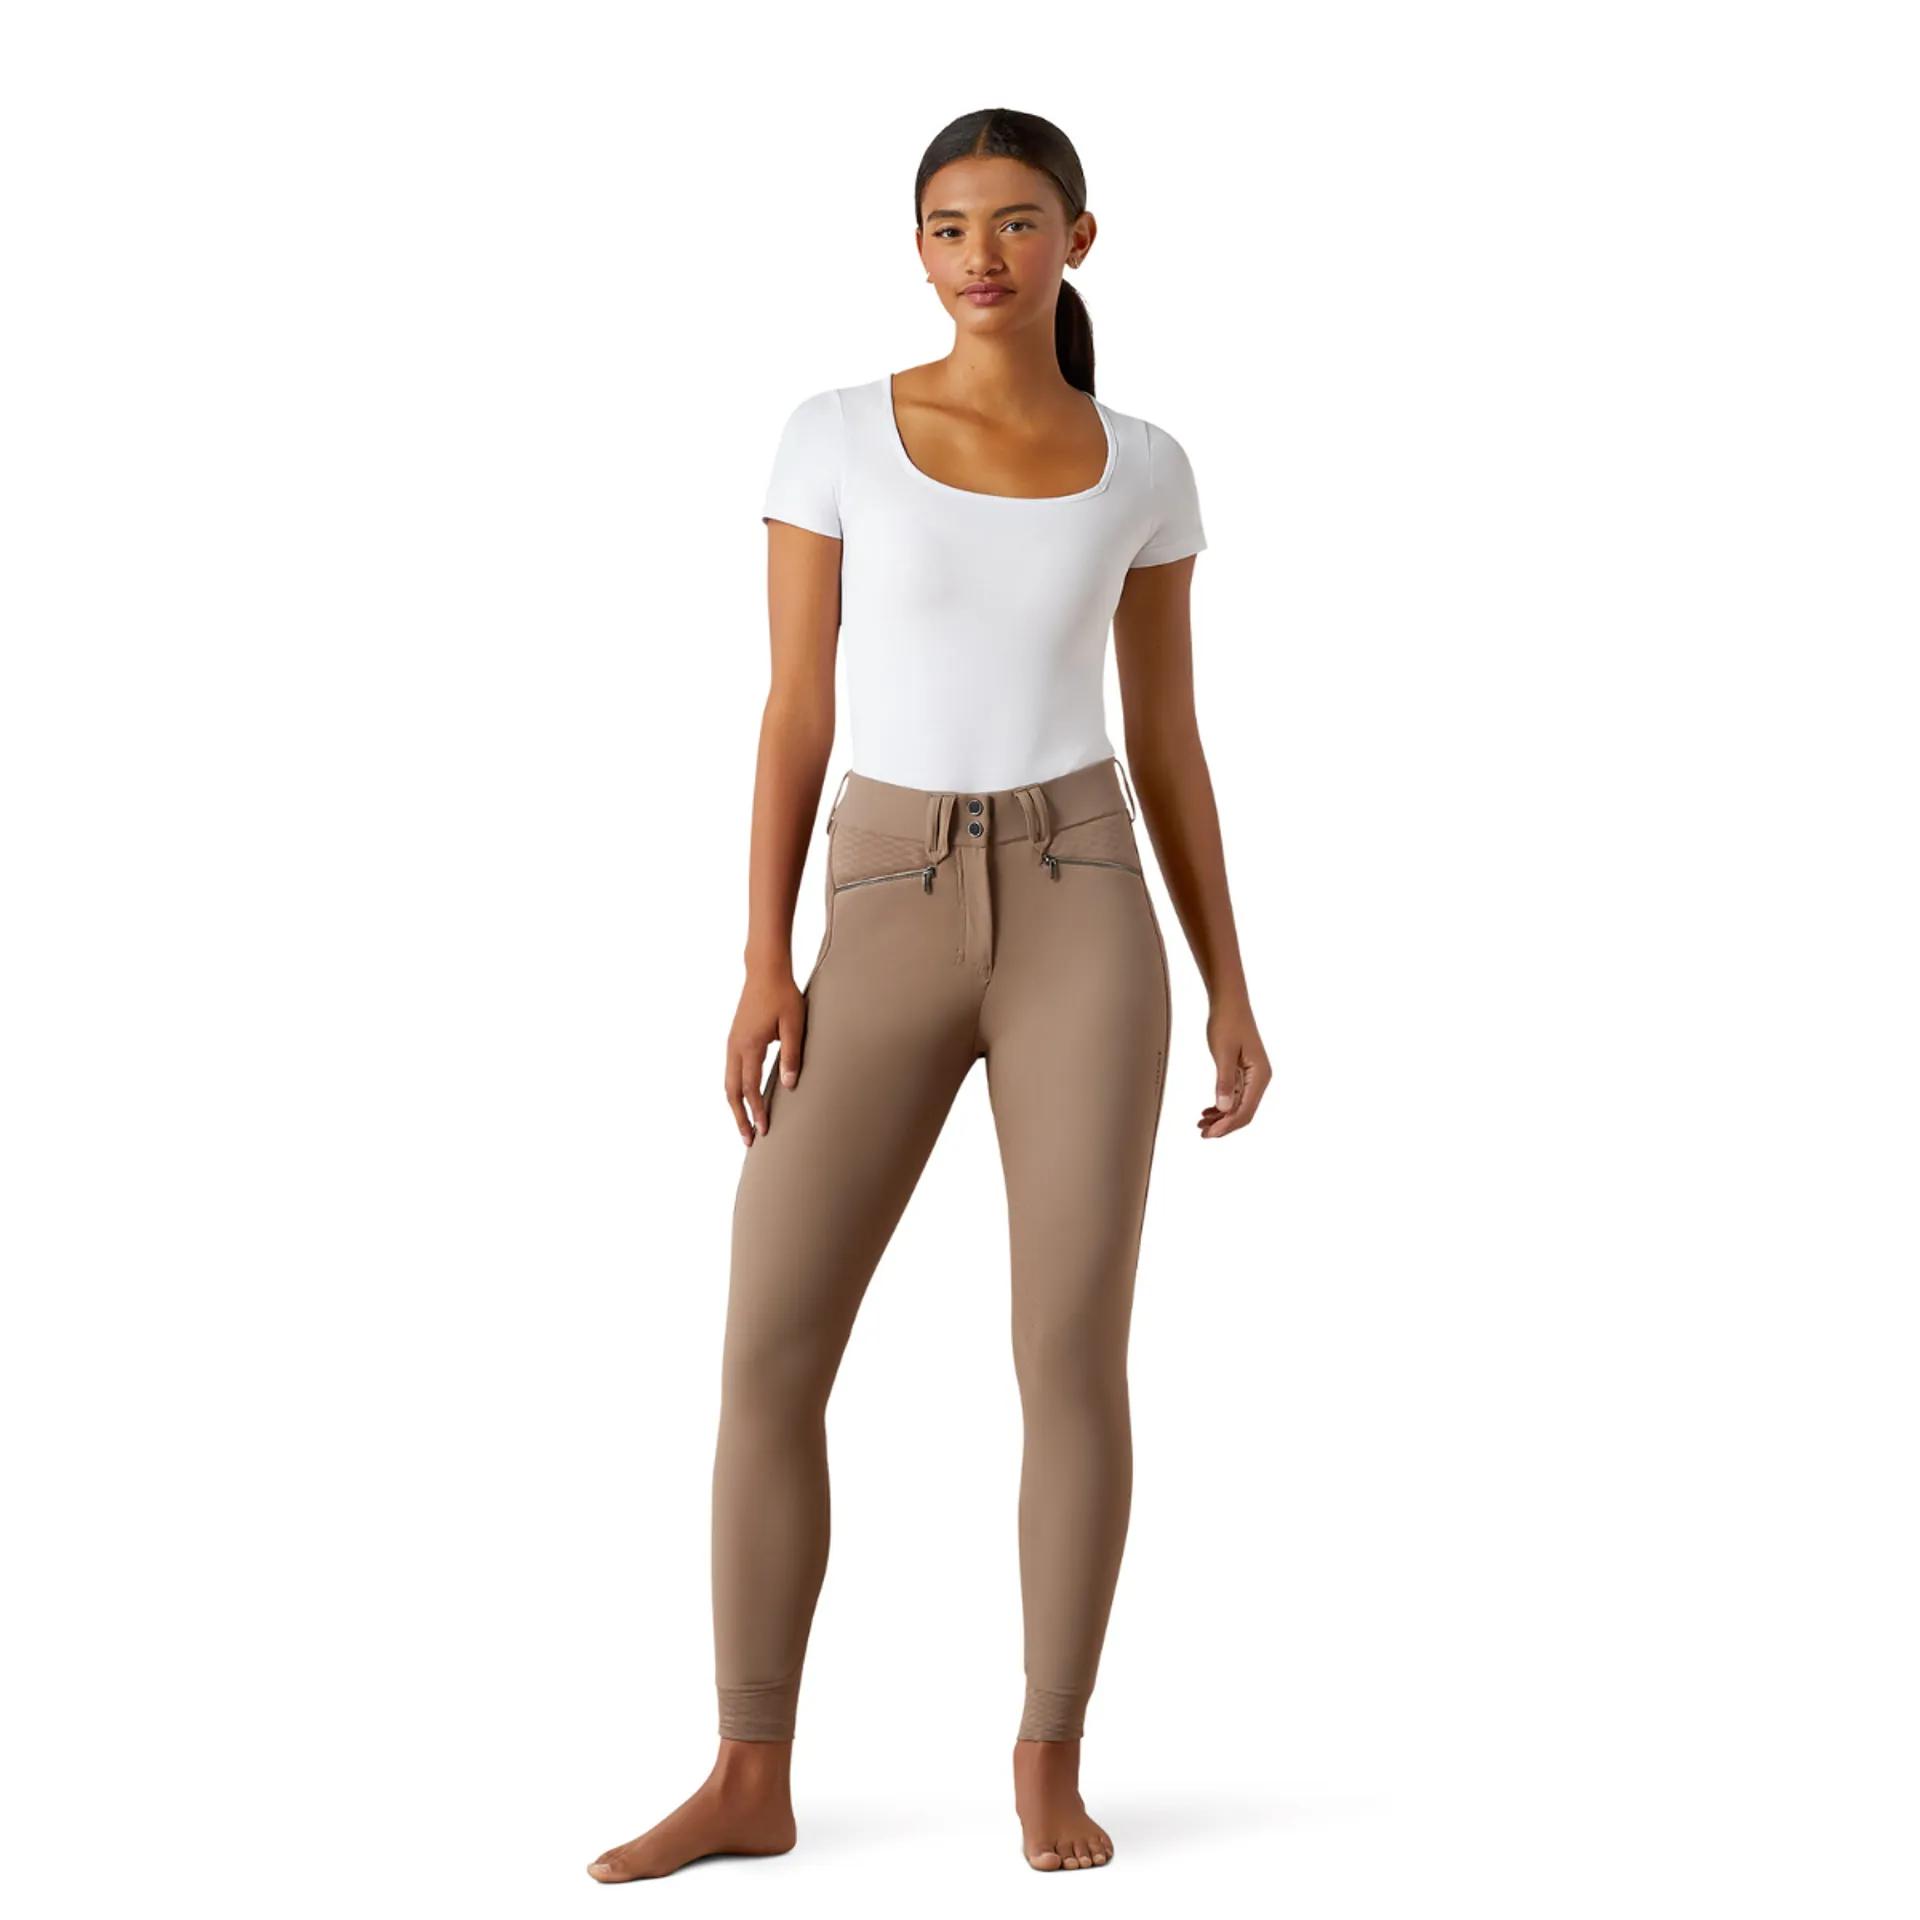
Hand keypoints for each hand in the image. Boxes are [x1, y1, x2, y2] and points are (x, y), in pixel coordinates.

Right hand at [725, 967, 807, 1145]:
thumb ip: (792, 1054)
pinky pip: (729, 1072)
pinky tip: (743, 1099)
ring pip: (728, 1083)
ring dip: (735, 1106)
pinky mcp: (734, 1039)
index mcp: (749, 1045)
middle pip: (732, 1091)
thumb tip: (789, 1086)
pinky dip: (734, 1090)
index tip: (764, 1130)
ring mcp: (731, 1043)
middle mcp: (735, 1047)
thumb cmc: (783, 995)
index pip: (751, 1087)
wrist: (764, 971)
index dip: (757, 1111)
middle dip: (740, 1117)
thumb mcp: (794, 1024)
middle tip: (749, 1139)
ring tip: (744, 1125)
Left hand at [1199, 997, 1269, 1138]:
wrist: (1229, 1002)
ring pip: (1239, 1105)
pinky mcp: (1243, 1070)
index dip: (1227, 1125)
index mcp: (1260, 1074)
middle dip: (1224, 1125)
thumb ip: (1224, 1082)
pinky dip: (1222, 1105)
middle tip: (1203, 1133)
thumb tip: (1224, 1108)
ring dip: (1222, 1117)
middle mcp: (1260, 1077)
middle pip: (1244, 1112)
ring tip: (1202, 1124)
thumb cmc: (1228, 1021)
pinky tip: (1209, 1111)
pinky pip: (1236, 1095)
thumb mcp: (1223, 1053)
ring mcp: (1252, 1075)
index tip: (1210, 1133)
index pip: (1245, 1110)